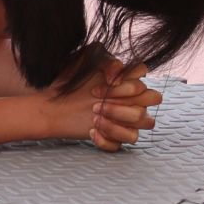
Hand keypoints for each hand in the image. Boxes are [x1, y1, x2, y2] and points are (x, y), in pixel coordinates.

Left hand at [42, 58, 161, 150]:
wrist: (50, 102)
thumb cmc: (70, 80)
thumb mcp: (85, 61)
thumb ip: (105, 60)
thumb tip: (115, 76)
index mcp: (129, 80)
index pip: (146, 77)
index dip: (128, 82)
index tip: (105, 83)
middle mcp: (133, 99)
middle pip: (153, 99)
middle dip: (125, 102)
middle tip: (96, 104)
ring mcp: (126, 119)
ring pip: (145, 122)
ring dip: (119, 120)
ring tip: (93, 117)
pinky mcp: (114, 137)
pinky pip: (123, 144)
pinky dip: (107, 139)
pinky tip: (91, 131)